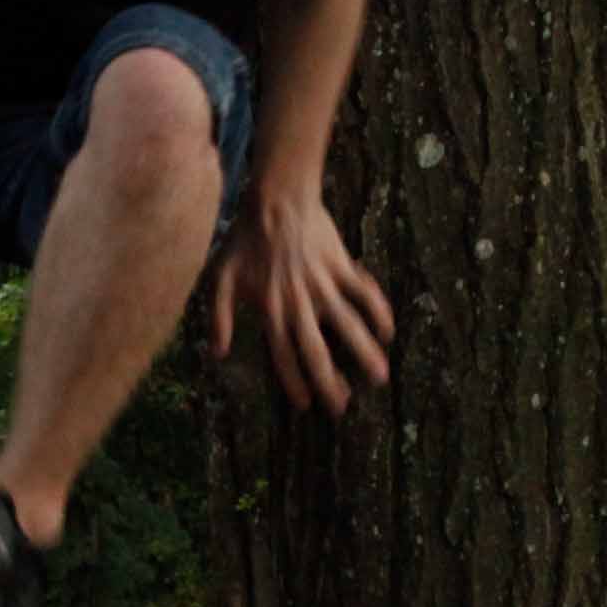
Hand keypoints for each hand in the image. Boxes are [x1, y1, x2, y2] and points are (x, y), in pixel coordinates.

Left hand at [209, 184, 396, 410]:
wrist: (275, 198)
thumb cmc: (245, 239)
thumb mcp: (221, 278)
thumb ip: (219, 317)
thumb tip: (218, 354)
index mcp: (270, 309)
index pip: (283, 355)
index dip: (294, 382)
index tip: (307, 404)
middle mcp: (298, 302)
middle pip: (316, 349)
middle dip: (330, 382)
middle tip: (343, 407)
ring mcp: (322, 283)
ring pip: (347, 324)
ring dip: (364, 351)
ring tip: (380, 377)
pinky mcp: (340, 265)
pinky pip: (363, 291)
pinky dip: (378, 310)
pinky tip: (388, 330)